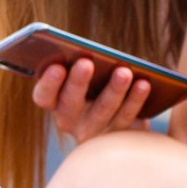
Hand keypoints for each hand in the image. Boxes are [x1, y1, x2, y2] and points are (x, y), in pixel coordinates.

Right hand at [31, 59, 150, 143]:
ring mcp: (94, 132)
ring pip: (103, 111)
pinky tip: (143, 84)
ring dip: (113, 90)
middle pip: (70, 104)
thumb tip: (86, 50)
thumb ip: (78, 67)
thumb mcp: (84, 79)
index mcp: (55, 102)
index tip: (57, 66)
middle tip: (86, 63)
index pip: (43, 96)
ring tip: (124, 71)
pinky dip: (135, 100)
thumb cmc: (97, 87)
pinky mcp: (118, 137)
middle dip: (78, 83)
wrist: (120, 130)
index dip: (48, 83)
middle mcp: (69, 121)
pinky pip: (127, 118)